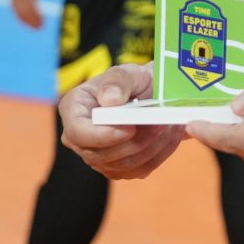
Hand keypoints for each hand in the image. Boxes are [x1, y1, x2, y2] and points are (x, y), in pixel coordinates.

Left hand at [9, 0, 51, 27]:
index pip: (16, 5)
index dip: (22, 15)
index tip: (31, 22)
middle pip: (18, 10)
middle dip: (27, 20)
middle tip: (37, 28)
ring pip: (24, 12)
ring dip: (32, 21)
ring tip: (40, 27)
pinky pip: (30, 9)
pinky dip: (35, 17)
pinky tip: (41, 22)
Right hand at [60, 64, 184, 179]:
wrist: (152, 95)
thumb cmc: (135, 81)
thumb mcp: (128, 73)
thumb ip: (117, 82)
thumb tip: (109, 100)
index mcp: (74, 110)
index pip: (78, 133)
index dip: (103, 136)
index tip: (131, 129)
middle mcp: (79, 138)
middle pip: (100, 156)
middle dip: (135, 143)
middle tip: (162, 124)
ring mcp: (98, 156)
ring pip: (122, 166)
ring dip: (151, 148)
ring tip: (169, 126)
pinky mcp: (118, 168)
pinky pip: (138, 170)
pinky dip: (158, 154)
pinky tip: (169, 136)